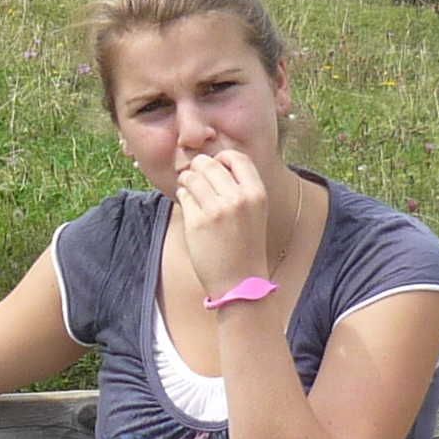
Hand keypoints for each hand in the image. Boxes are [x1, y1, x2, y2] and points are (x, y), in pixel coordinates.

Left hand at [173, 150, 272, 294]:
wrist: (240, 281)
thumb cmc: (246, 246)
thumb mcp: (255, 212)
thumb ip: (241, 188)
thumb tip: (214, 164)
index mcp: (256, 193)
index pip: (237, 157)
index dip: (222, 158)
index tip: (215, 166)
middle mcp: (238, 198)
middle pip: (210, 164)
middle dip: (198, 167)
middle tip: (195, 176)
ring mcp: (216, 210)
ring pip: (192, 177)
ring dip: (187, 180)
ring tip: (189, 189)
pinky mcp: (197, 222)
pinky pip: (183, 195)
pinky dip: (182, 196)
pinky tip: (189, 205)